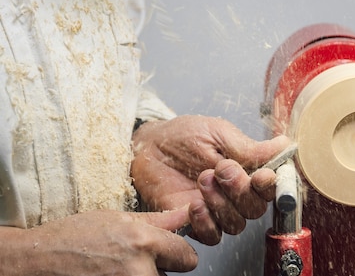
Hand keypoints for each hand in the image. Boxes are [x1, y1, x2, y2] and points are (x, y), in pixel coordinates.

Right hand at [0, 208, 196, 275]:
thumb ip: (159, 221)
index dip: (178, 252)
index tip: (169, 251)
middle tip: (135, 259)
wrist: (37, 261)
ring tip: (118, 267)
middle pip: (173, 274)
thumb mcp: (118, 219)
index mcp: (143, 242)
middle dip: (162, 266)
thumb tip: (188, 213)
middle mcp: (138, 270)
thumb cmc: (74, 237)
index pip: (187, 256)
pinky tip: (110, 275)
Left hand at [131, 115, 290, 244]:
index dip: (270, 186)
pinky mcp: (195, 223)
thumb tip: (284, 144)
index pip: (270, 187)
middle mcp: (235, 194)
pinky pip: (212, 236)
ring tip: (202, 179)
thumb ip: (249, 147)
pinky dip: (206, 223)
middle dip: (240, 190)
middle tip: (222, 169)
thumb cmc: (183, 136)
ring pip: (236, 224)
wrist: (148, 146)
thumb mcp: (218, 134)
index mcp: (247, 170)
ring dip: (221, 204)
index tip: (262, 176)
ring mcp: (217, 210)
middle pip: (256, 209)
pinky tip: (195, 205)